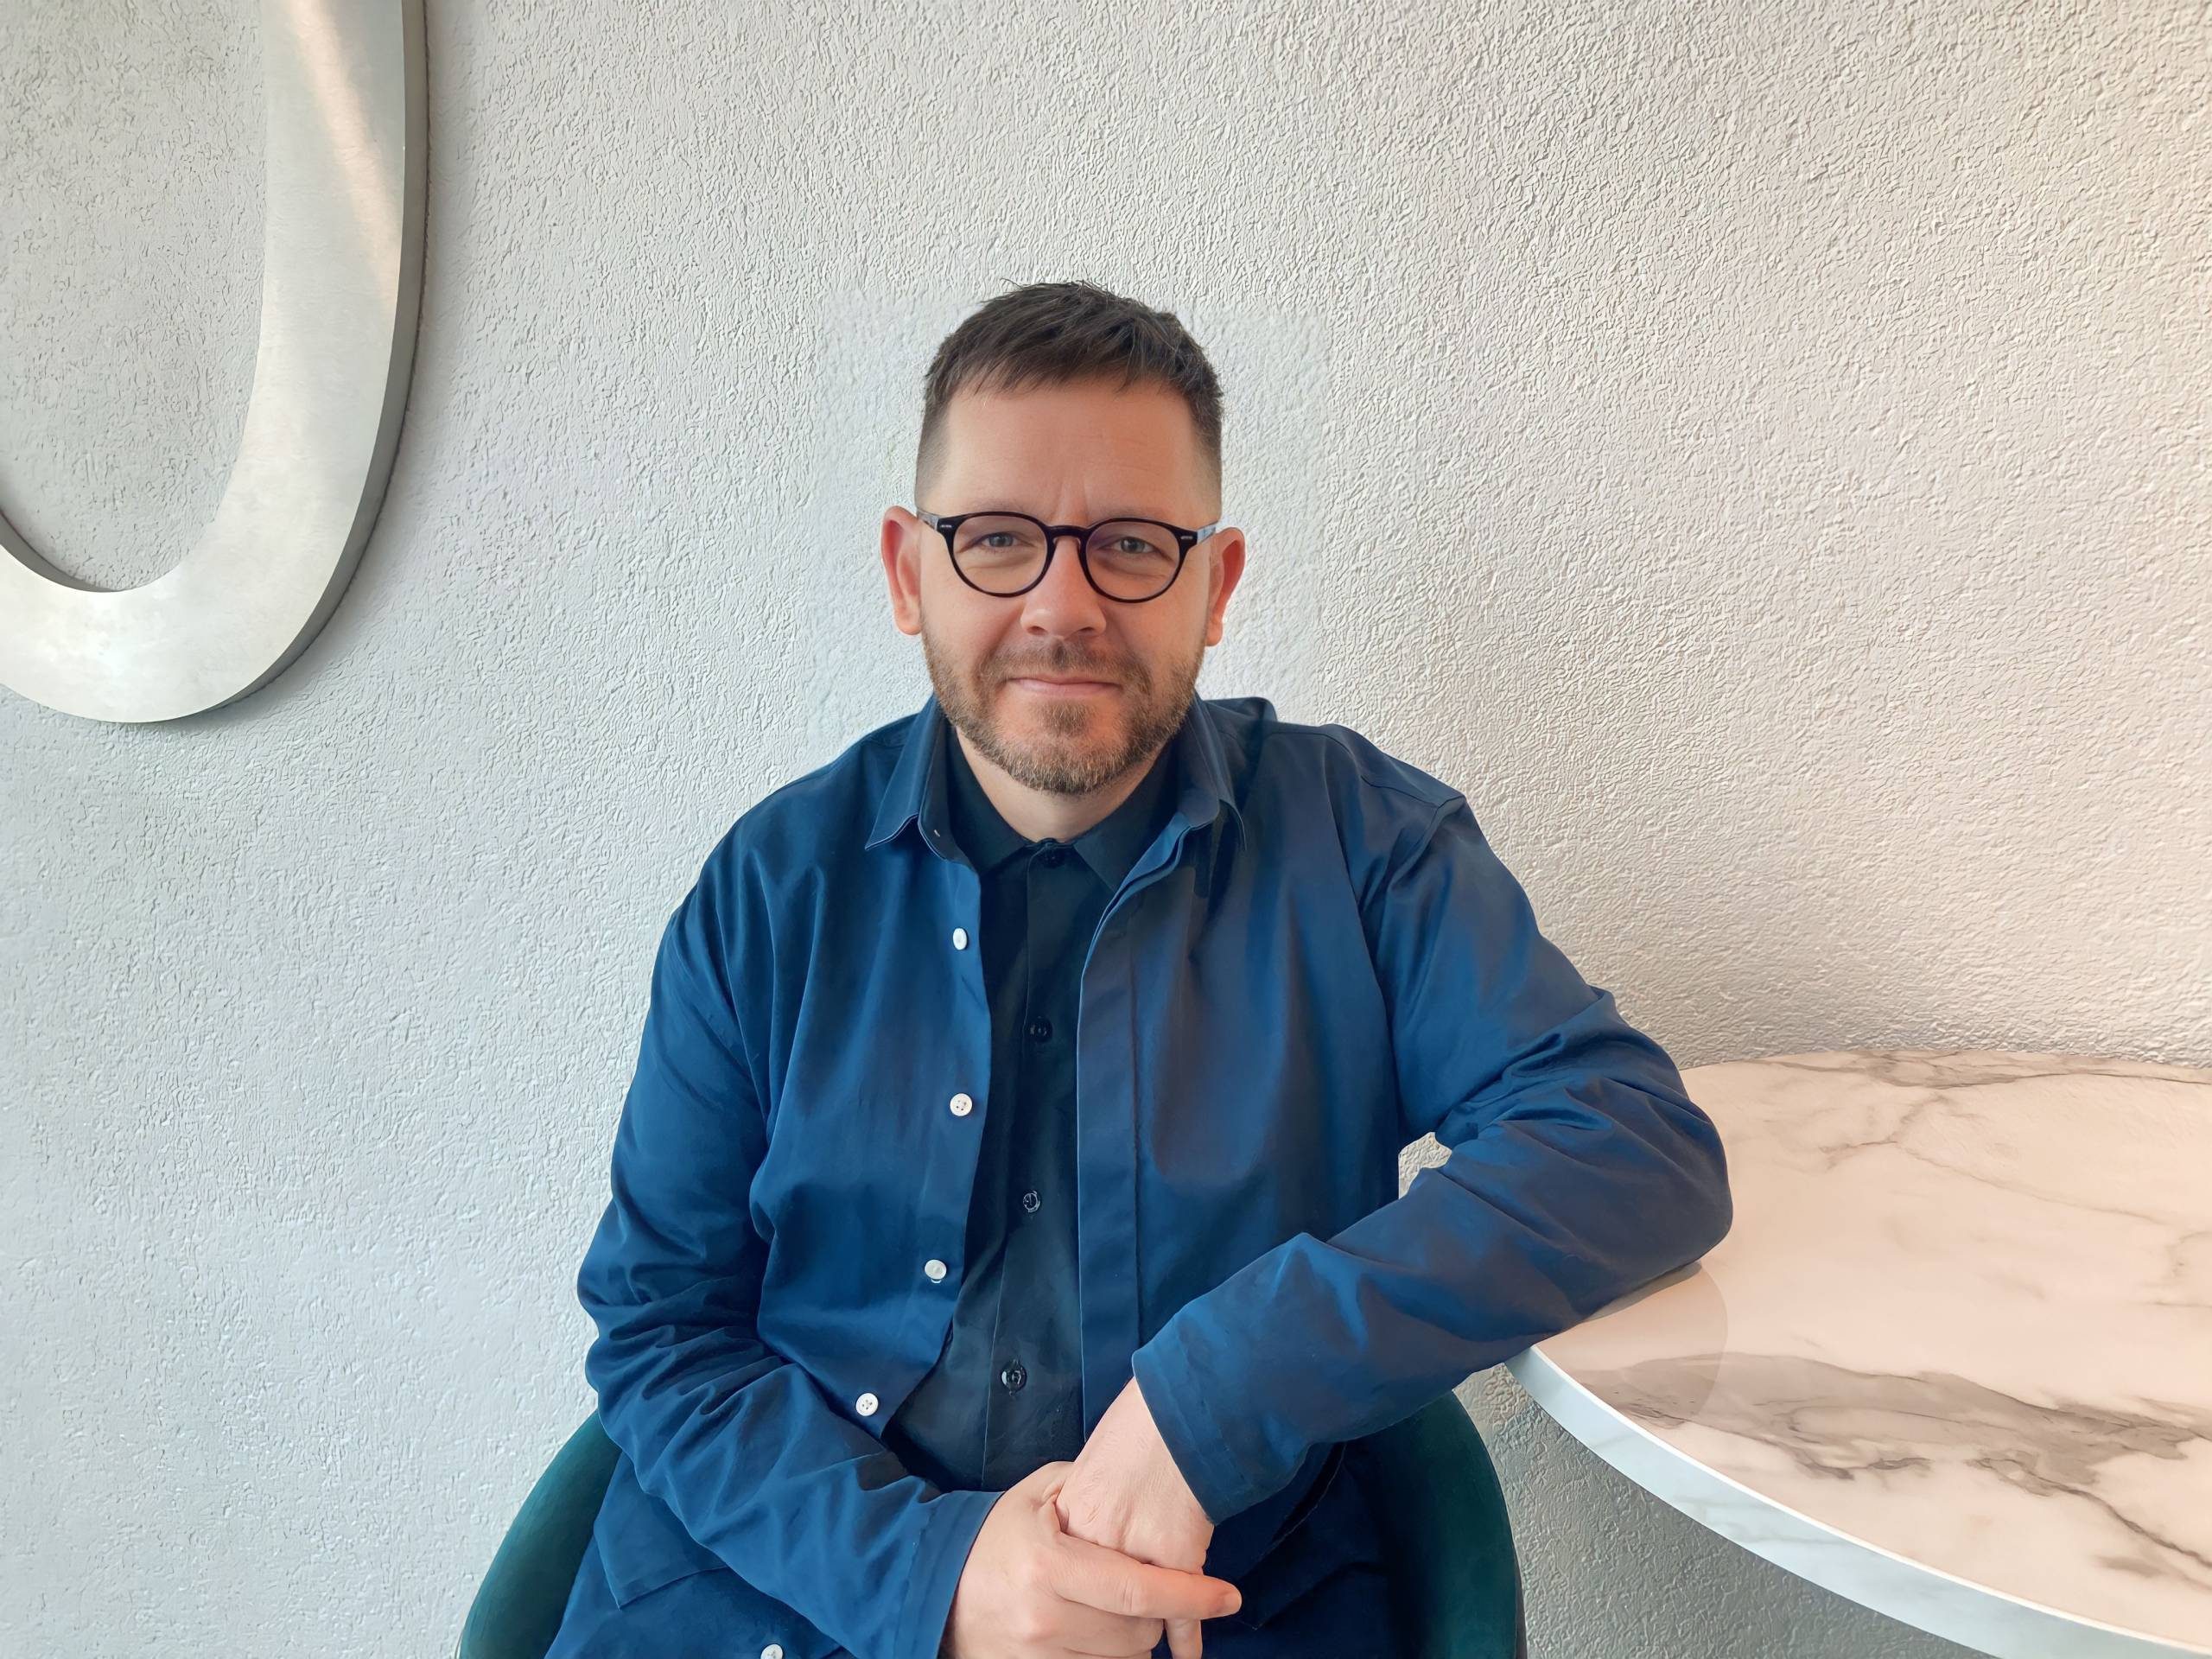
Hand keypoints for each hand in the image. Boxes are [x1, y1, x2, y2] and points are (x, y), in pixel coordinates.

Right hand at [941, 1460, 1240, 1658]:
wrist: (936, 1588)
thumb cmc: (996, 1536)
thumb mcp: (1037, 1496)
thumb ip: (1089, 1488)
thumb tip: (1146, 1484)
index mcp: (1048, 1566)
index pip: (1137, 1588)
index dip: (1190, 1595)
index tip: (1228, 1596)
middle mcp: (1044, 1618)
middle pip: (1138, 1630)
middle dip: (1159, 1609)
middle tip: (1151, 1586)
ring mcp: (1038, 1656)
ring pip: (1126, 1658)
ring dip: (1137, 1635)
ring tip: (1120, 1607)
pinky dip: (1114, 1655)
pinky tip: (1104, 1631)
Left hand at [1050, 1376, 1223, 1658]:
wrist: (1175, 1409)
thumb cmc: (1132, 1433)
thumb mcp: (1079, 1476)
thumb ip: (1072, 1518)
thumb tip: (1068, 1554)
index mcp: (1060, 1529)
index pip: (1058, 1599)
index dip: (1070, 1622)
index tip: (1070, 1633)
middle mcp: (1090, 1548)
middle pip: (1096, 1620)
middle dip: (1109, 1634)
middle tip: (1114, 1636)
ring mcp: (1133, 1556)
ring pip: (1137, 1624)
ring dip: (1146, 1634)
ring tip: (1148, 1641)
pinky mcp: (1176, 1558)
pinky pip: (1182, 1619)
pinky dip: (1187, 1639)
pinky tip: (1187, 1655)